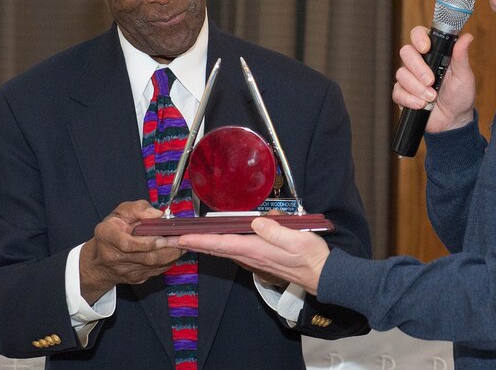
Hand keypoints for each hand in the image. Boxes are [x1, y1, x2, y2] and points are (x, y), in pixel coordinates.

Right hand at [79, 200, 183, 303]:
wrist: (100, 260)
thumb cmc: (114, 229)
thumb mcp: (121, 212)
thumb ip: (139, 209)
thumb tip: (158, 214)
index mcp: (107, 236)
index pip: (128, 244)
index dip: (148, 243)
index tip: (163, 237)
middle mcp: (114, 257)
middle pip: (146, 258)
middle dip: (168, 249)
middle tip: (183, 239)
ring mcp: (125, 271)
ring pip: (154, 266)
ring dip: (172, 255)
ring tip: (184, 243)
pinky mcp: (135, 279)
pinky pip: (156, 271)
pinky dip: (169, 261)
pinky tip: (176, 251)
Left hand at [177, 217, 329, 294]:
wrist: (323, 274)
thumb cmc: (310, 256)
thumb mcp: (296, 238)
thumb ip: (274, 230)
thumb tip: (256, 221)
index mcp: (256, 249)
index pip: (221, 243)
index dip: (199, 240)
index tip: (180, 237)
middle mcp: (251, 256)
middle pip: (216, 249)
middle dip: (194, 243)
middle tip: (173, 238)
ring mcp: (254, 260)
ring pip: (223, 250)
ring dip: (205, 245)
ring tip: (188, 238)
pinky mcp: (260, 259)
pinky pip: (234, 251)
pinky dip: (219, 246)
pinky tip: (217, 242)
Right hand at [392, 26, 476, 131]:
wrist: (453, 121)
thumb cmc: (460, 96)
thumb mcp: (464, 76)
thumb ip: (461, 56)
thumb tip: (466, 37)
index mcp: (433, 53)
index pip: (418, 35)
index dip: (418, 38)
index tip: (425, 48)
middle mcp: (418, 63)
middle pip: (406, 52)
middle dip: (418, 68)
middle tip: (431, 81)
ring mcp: (409, 78)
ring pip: (401, 74)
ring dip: (417, 88)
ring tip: (432, 97)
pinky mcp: (402, 94)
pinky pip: (398, 92)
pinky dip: (410, 99)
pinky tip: (422, 104)